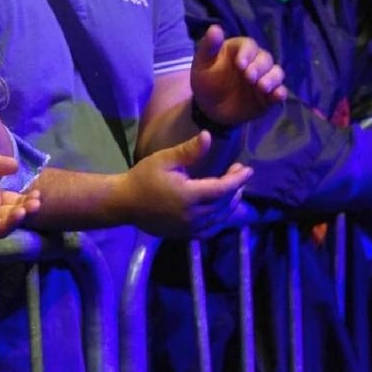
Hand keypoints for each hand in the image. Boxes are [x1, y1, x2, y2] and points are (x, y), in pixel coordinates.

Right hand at [115, 132, 252, 236]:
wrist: (124, 203)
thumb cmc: (143, 177)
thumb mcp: (164, 159)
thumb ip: (188, 151)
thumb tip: (208, 136)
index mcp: (188, 195)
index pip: (222, 188)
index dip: (238, 179)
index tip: (248, 169)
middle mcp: (192, 215)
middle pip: (224, 203)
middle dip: (236, 188)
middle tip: (238, 173)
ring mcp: (189, 227)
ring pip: (220, 218)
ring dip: (231, 204)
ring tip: (235, 190)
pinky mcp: (184, 234)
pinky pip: (210, 230)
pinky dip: (220, 220)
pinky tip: (222, 211)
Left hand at [189, 25, 287, 126]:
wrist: (208, 107)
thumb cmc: (205, 80)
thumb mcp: (202, 64)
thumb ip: (208, 47)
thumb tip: (215, 28)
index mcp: (240, 50)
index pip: (249, 45)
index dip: (247, 53)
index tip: (239, 64)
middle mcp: (255, 62)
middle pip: (265, 58)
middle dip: (259, 67)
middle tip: (249, 77)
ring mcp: (263, 78)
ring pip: (276, 73)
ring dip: (272, 79)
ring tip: (262, 87)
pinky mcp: (268, 95)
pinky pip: (279, 92)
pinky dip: (280, 93)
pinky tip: (277, 96)